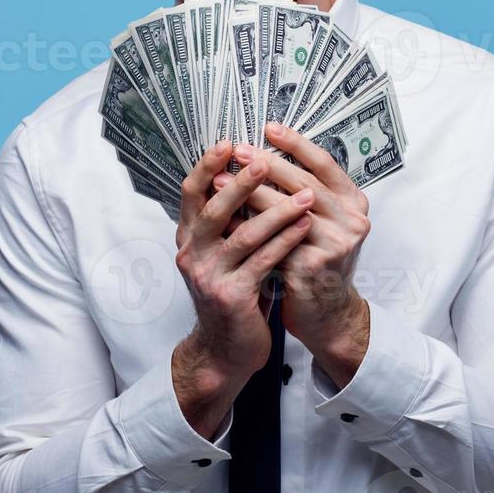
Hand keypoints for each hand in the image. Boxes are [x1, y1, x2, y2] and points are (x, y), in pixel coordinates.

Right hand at [174, 139, 316, 384]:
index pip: (190, 193)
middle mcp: (192, 254)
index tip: (228, 142)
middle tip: (265, 162)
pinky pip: (263, 261)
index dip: (206, 166)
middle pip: (214, 209)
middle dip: (241, 183)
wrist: (225, 350)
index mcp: (188, 238)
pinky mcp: (232, 296)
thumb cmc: (230, 292)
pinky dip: (286, 241)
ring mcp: (210, 276)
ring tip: (306, 194)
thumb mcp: (219, 254)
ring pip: (244, 235)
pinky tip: (305, 225)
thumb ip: (225, 222)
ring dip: (277, 211)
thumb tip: (244, 175)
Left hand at [212, 122, 371, 360]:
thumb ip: (305, 192)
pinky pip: (273, 238)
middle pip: (303, 182)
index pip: (324, 163)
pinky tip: (223, 218)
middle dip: (266, 165)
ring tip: (220, 180)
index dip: (296, 144)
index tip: (268, 127)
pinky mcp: (315, 264)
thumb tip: (263, 155)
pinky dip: (246, 226)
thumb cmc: (316, 260)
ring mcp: (337, 243)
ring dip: (250, 193)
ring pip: (285, 210)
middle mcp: (353, 219)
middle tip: (237, 151)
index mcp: (355, 201)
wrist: (325, 312)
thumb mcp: (321, 222)